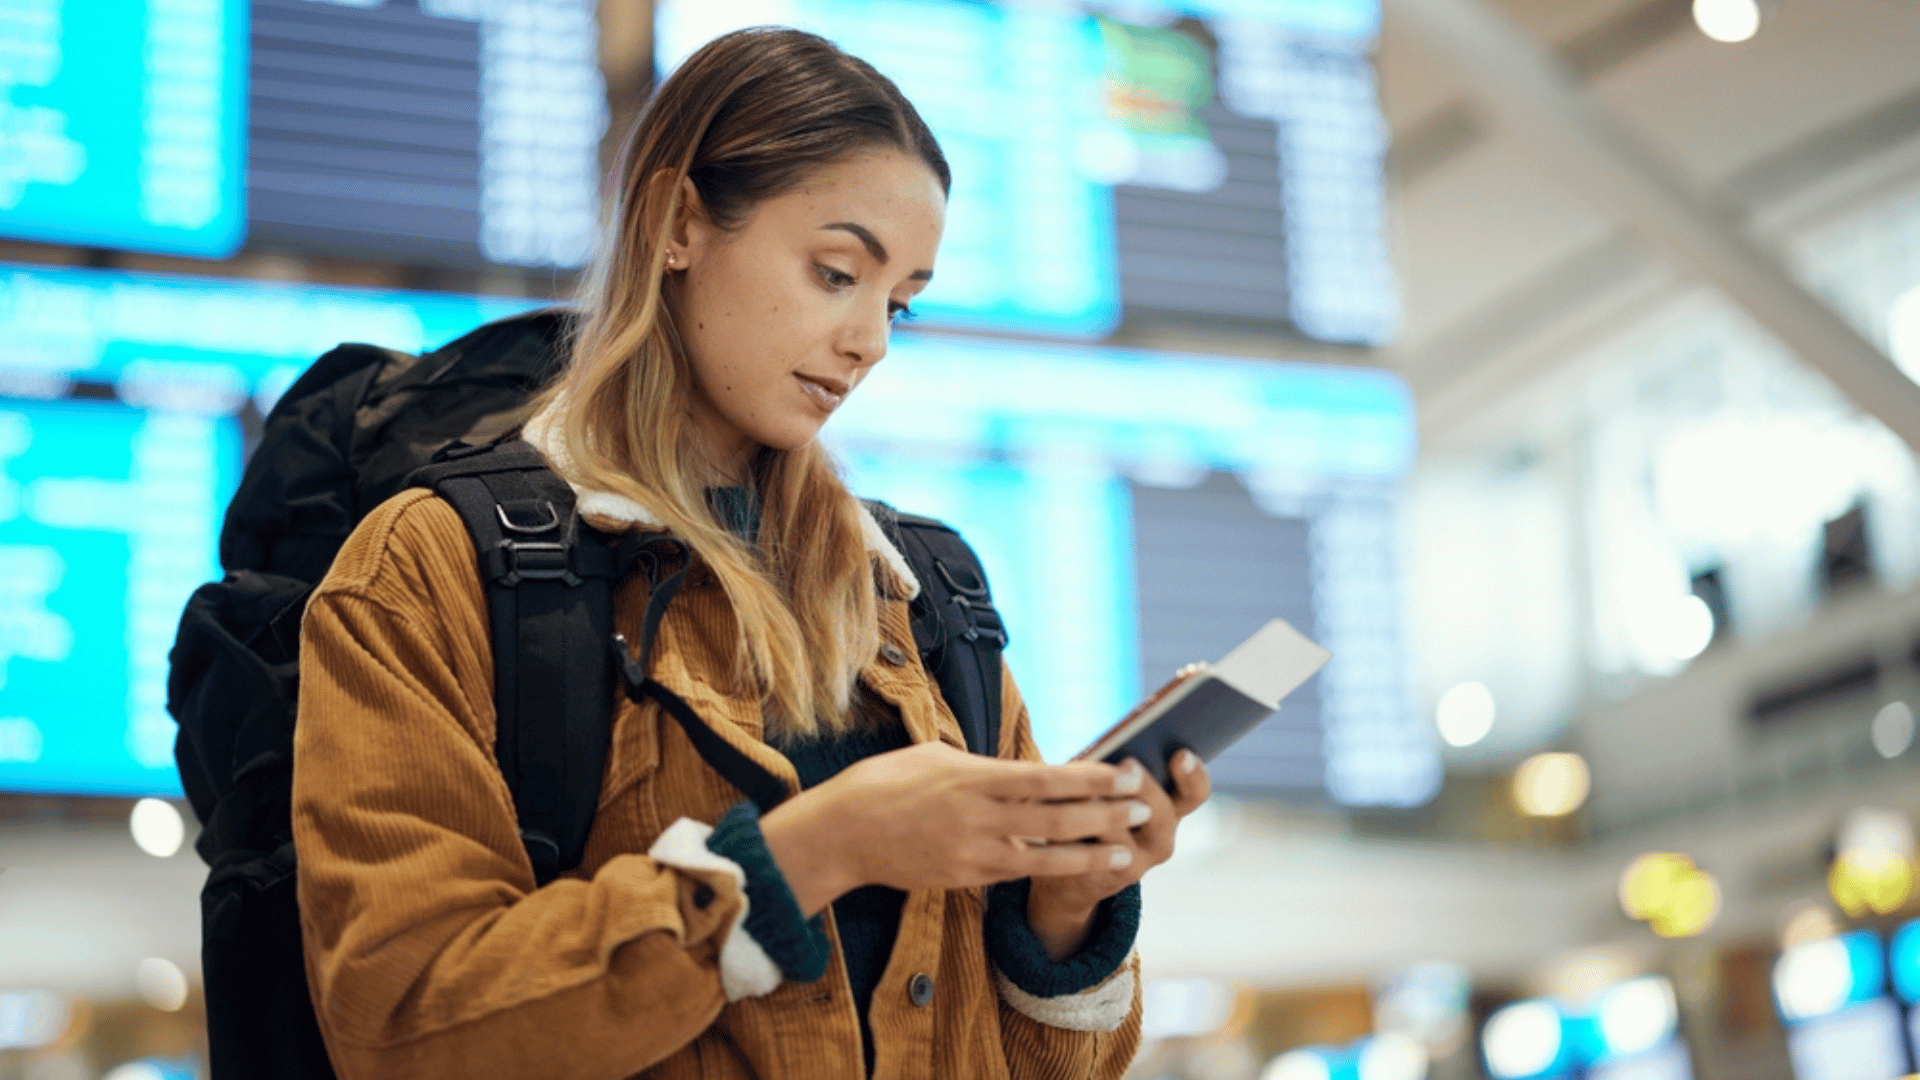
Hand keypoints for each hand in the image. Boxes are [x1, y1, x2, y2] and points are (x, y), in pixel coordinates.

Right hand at [760, 742, 1151, 914]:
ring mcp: (972, 853)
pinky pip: (1016, 872)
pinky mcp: (964, 878)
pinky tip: (1078, 864)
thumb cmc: (883, 785)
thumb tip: (1019, 771)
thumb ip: (980, 766)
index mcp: (972, 777)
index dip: (1090, 776)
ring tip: (1127, 850)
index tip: (1125, 770)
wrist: (839, 835)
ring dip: (1090, 852)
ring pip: (1045, 856)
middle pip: (1055, 818)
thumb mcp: (933, 757)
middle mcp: (977, 817)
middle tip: (1142, 806)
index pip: (1046, 777)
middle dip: (1104, 813)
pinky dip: (1050, 867)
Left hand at [1025, 750, 1211, 959]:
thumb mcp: (1114, 792)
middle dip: (1143, 784)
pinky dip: (1068, 821)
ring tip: (1080, 777)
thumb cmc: (1093, 816)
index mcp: (1169, 810)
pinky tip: (1051, 804)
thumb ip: (1120, 773)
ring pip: (1118, 826)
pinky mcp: (1104, 876)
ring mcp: (1136, 863)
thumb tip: (1111, 746)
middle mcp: (1161, 840)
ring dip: (1097, 799)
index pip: (1195, 792)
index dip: (1193, 774)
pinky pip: (1087, 846)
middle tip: (1128, 763)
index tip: (1180, 754)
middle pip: (1160, 809)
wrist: (1068, 877)